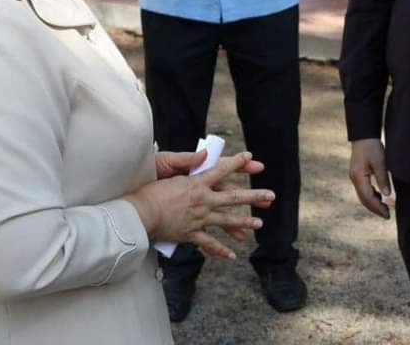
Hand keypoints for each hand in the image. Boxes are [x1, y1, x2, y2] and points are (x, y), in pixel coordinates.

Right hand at [124, 151, 273, 259]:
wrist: (139, 214)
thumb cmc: (150, 190)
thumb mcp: (168, 170)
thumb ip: (188, 161)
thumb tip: (205, 153)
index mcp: (197, 183)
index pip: (221, 170)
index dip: (237, 163)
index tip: (250, 158)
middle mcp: (202, 200)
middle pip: (233, 198)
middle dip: (254, 196)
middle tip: (271, 196)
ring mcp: (198, 218)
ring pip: (226, 220)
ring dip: (244, 222)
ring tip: (259, 224)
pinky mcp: (190, 233)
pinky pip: (209, 243)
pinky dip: (220, 250)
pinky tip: (232, 256)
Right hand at [349, 138, 391, 218]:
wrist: (363, 135)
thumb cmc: (372, 146)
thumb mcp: (380, 162)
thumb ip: (383, 179)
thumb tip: (387, 195)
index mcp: (359, 176)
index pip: (368, 197)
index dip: (377, 207)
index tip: (387, 214)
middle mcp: (354, 178)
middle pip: (364, 199)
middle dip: (375, 208)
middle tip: (387, 215)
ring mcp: (355, 177)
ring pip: (363, 195)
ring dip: (373, 203)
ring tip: (385, 208)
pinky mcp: (358, 174)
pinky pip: (363, 189)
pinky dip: (371, 195)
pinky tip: (379, 196)